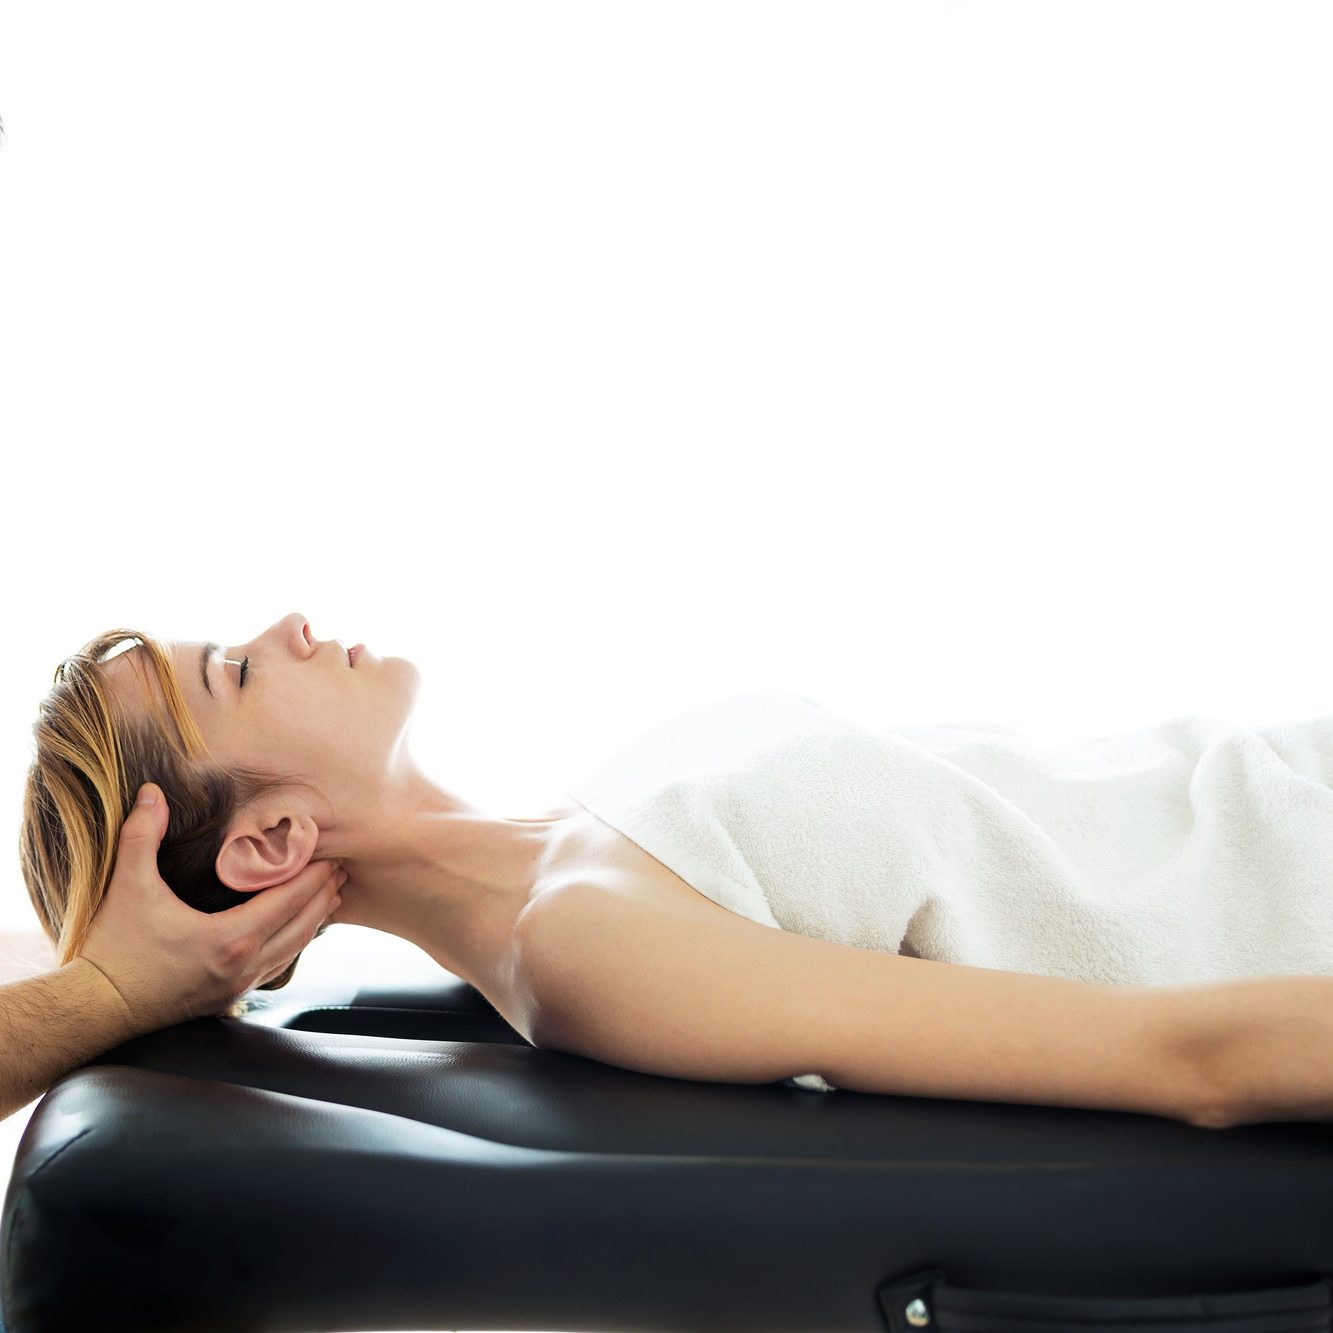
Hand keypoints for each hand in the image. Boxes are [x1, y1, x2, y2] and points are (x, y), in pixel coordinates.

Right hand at [79, 782, 345, 1029]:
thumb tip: (151, 791)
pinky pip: (275, 968)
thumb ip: (142, 835)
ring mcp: (237, 986)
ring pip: (292, 951)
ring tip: (330, 898)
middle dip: (323, 897)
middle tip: (342, 871)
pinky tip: (296, 933)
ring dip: (313, 923)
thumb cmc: (114, 948)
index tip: (331, 855)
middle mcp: (242, 967)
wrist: (96, 1007)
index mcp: (229, 939)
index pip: (288, 902)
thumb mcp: (128, 886)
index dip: (313, 877)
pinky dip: (292, 946)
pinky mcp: (228, 997)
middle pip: (301, 927)